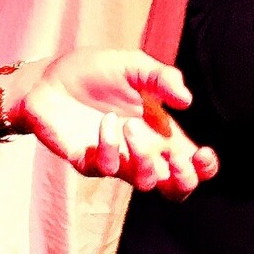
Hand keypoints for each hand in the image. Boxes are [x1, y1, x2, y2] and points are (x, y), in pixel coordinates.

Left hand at [11, 50, 218, 197]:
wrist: (48, 77)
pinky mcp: (88, 162)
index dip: (205, 168)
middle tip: (175, 158)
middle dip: (183, 180)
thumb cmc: (94, 71)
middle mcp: (142, 151)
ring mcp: (116, 159)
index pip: (193, 163)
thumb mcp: (132, 65)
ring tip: (128, 125)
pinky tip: (103, 123)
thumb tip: (187, 100)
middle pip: (175, 188)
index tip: (202, 153)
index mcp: (160, 131)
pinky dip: (108, 147)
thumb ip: (161, 77)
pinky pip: (106, 169)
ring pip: (145, 183)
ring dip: (143, 159)